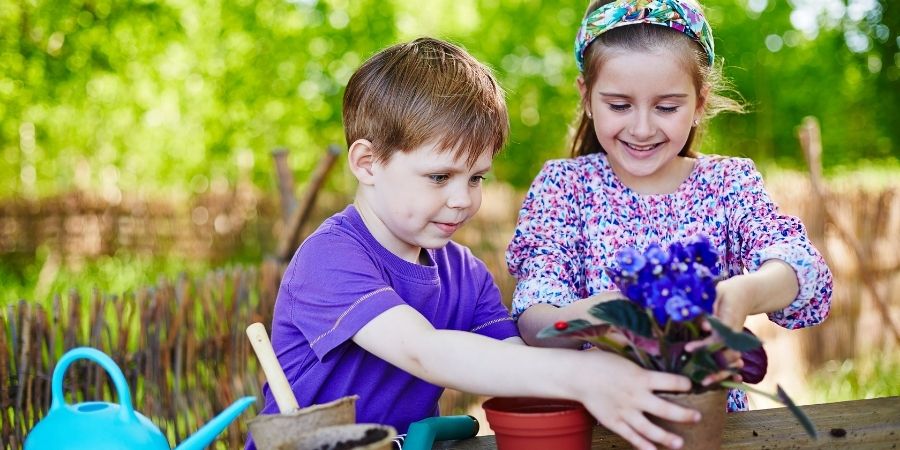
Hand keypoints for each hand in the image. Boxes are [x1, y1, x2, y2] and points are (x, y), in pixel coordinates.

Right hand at [572, 351, 699, 449]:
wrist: (578, 375)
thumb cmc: (602, 363)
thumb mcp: (627, 361)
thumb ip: (644, 371)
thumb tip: (662, 372)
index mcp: (640, 377)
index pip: (671, 381)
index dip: (684, 384)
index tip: (692, 386)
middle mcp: (635, 396)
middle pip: (665, 409)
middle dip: (683, 415)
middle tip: (697, 417)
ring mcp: (624, 411)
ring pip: (649, 428)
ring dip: (666, 437)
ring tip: (679, 444)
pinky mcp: (614, 421)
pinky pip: (631, 436)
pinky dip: (643, 446)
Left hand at [684, 275, 754, 383]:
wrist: (747, 293)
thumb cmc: (727, 291)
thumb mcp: (717, 292)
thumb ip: (709, 306)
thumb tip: (702, 323)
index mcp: (729, 320)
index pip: (718, 337)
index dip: (704, 346)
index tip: (688, 349)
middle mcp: (734, 334)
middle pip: (727, 355)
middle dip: (715, 368)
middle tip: (700, 378)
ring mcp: (735, 340)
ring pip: (730, 360)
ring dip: (720, 373)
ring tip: (704, 383)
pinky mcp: (733, 343)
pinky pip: (731, 359)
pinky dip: (726, 371)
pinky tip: (716, 381)